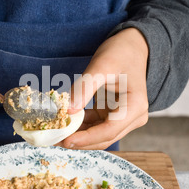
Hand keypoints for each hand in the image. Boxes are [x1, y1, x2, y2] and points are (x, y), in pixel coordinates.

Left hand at [60, 28, 148, 149]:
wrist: (132, 47)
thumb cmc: (121, 52)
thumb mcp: (102, 65)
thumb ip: (85, 87)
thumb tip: (68, 110)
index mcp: (135, 107)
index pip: (109, 131)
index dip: (86, 138)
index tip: (64, 140)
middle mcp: (133, 117)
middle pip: (104, 138)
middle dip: (78, 141)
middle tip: (53, 139)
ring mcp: (124, 118)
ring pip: (98, 136)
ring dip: (77, 136)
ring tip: (54, 134)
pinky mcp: (114, 116)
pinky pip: (95, 126)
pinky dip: (80, 127)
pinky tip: (63, 124)